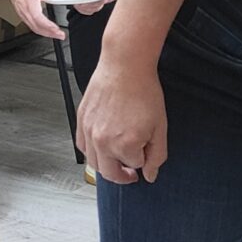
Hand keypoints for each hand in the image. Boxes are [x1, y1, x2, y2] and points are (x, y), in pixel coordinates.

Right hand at [4, 0, 65, 40]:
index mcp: (28, 3)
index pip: (38, 19)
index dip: (48, 26)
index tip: (57, 30)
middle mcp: (25, 11)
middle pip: (37, 28)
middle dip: (50, 34)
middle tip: (61, 35)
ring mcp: (23, 14)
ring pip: (35, 28)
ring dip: (46, 34)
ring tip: (56, 35)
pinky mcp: (24, 15)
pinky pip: (32, 26)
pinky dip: (41, 31)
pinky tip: (47, 30)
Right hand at [76, 55, 166, 182]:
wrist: (125, 66)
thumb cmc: (144, 91)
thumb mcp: (160, 127)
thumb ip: (156, 156)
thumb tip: (150, 175)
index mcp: (124, 145)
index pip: (134, 165)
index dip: (143, 158)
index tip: (146, 148)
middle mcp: (103, 142)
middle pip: (110, 173)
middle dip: (123, 175)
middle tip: (130, 172)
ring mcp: (89, 132)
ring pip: (93, 163)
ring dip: (106, 166)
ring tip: (116, 158)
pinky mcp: (81, 121)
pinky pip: (82, 146)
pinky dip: (91, 151)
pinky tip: (101, 146)